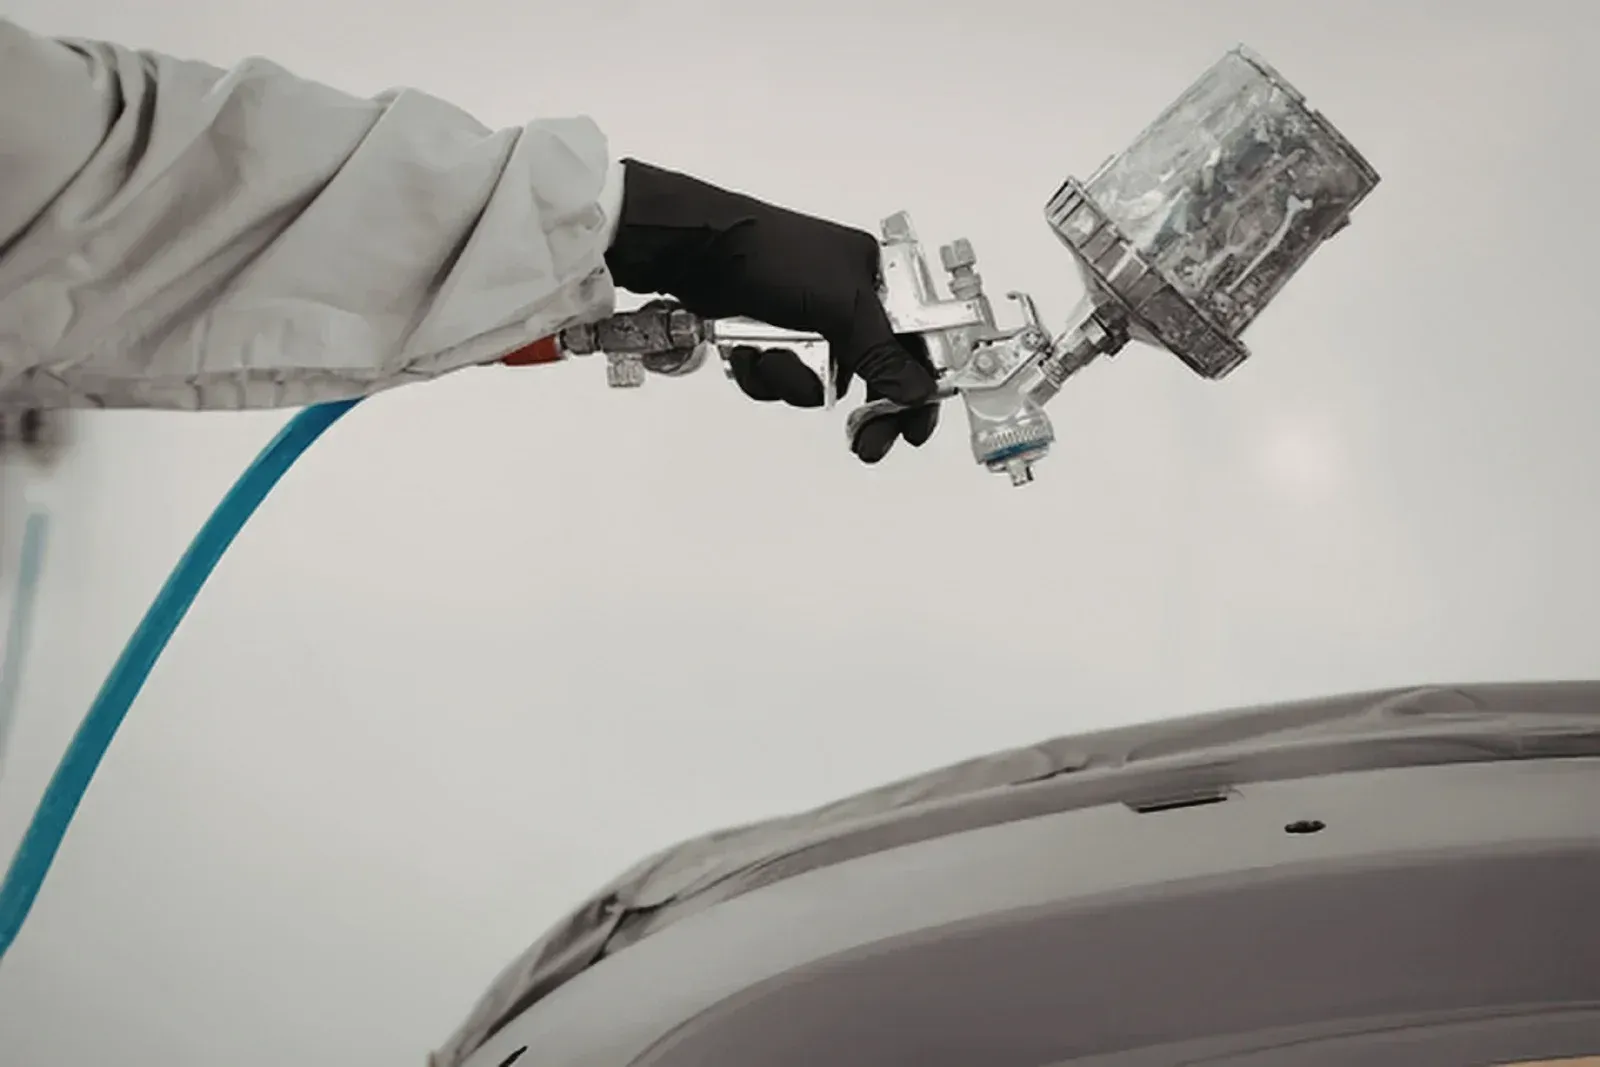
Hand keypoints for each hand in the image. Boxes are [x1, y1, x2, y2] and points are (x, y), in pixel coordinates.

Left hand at [602, 159, 939, 463]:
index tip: (913, 430)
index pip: (914, 343)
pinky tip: (750, 351)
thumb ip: (881, 353)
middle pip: (870, 373)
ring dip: (794, 382)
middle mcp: (846, 301)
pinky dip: (764, 374)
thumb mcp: (840, 306)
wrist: (697, 251)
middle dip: (859, 407)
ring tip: (773, 360)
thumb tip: (916, 390)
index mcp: (876, 280)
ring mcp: (809, 321)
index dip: (919, 388)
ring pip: (820, 382)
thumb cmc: (770, 254)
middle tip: (864, 444)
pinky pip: (783, 378)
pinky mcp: (774, 335)